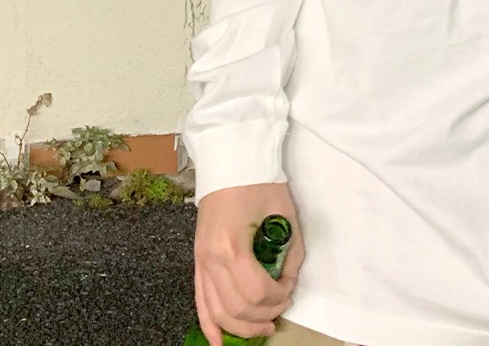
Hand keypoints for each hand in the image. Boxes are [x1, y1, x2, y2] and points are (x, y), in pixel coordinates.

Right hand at [193, 181, 305, 345]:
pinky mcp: (197, 260)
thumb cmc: (260, 183)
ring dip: (241, 327)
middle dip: (263, 315)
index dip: (278, 297)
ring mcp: (200, 261)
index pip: (257, 291)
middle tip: (281, 307)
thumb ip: (292, 253)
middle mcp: (211, 259)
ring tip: (262, 327)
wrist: (231, 161)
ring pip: (217, 312)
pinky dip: (209, 326)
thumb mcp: (285, 215)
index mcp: (233, 246)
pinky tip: (219, 342)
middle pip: (237, 307)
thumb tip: (289, 280)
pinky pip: (200, 302)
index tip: (290, 287)